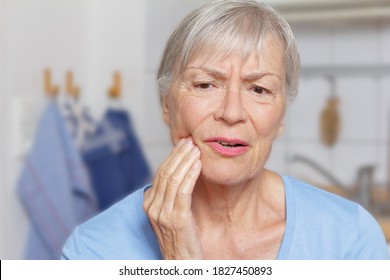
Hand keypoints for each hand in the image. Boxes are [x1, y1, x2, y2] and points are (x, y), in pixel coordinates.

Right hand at [143, 138, 202, 258]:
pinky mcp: (177, 218)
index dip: (172, 157)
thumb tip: (179, 174)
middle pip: (165, 172)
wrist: (181, 262)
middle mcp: (152, 207)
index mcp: (149, 204)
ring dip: (186, 160)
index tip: (183, 144)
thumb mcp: (169, 214)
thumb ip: (169, 196)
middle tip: (190, 141)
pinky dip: (191, 174)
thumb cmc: (180, 237)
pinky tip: (198, 164)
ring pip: (173, 178)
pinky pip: (183, 190)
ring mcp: (162, 213)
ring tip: (196, 148)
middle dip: (178, 154)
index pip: (159, 173)